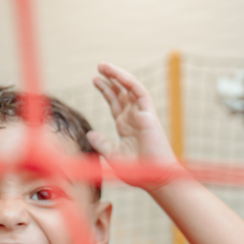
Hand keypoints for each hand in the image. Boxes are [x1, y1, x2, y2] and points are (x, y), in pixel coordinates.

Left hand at [90, 62, 180, 188]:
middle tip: (99, 66)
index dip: (106, 91)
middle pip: (121, 93)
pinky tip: (118, 75)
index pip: (115, 104)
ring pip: (130, 89)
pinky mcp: (148, 114)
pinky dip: (129, 82)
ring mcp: (142, 115)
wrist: (154, 177)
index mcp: (126, 127)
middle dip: (110, 79)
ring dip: (117, 76)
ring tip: (103, 66)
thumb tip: (89, 134)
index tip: (95, 79)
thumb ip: (102, 143)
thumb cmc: (137, 171)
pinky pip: (139, 93)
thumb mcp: (113, 155)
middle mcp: (133, 118)